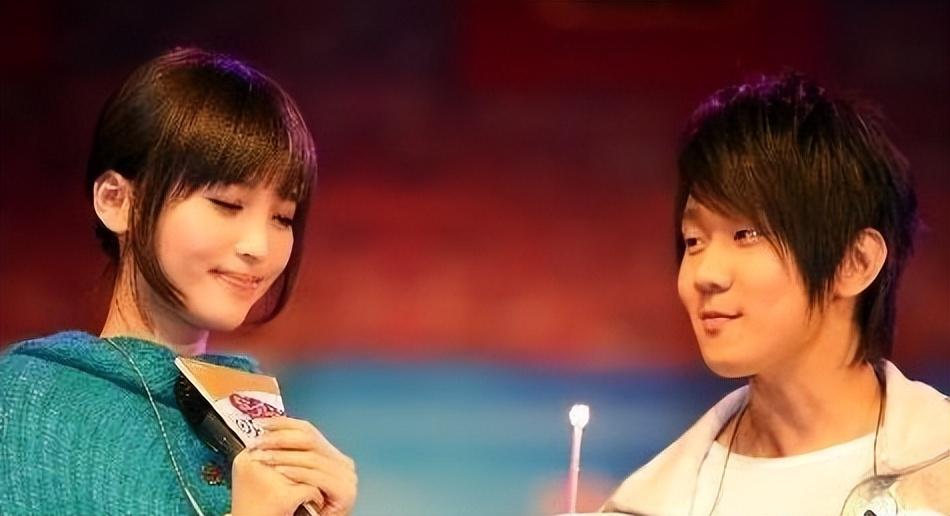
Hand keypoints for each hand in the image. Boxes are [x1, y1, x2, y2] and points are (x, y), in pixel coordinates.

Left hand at [230, 417, 356, 515]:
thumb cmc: (303, 509)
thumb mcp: (297, 477)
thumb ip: (293, 457)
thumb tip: (267, 433)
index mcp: (334, 456)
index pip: (308, 430)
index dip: (283, 424)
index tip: (260, 424)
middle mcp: (344, 463)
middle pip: (309, 440)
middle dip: (280, 439)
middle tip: (258, 442)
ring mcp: (347, 477)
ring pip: (310, 458)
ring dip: (283, 457)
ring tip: (263, 458)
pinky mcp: (345, 491)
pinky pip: (316, 477)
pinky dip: (296, 473)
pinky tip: (279, 472)